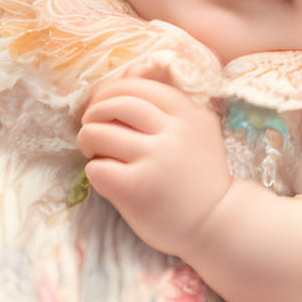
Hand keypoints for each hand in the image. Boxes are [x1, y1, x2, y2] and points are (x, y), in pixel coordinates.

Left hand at [76, 62, 231, 257]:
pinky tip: (105, 175)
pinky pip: (96, 168)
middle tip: (91, 126)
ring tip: (93, 150)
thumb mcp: (198, 129)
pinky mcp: (137, 188)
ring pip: (97, 133)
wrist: (215, 223)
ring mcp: (155, 159)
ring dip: (87, 139)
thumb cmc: (197, 175)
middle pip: (114, 104)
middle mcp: (173, 132)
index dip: (111, 91)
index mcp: (188, 112)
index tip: (102, 104)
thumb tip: (126, 78)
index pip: (137, 86)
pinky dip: (93, 170)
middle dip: (94, 112)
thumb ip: (171, 106)